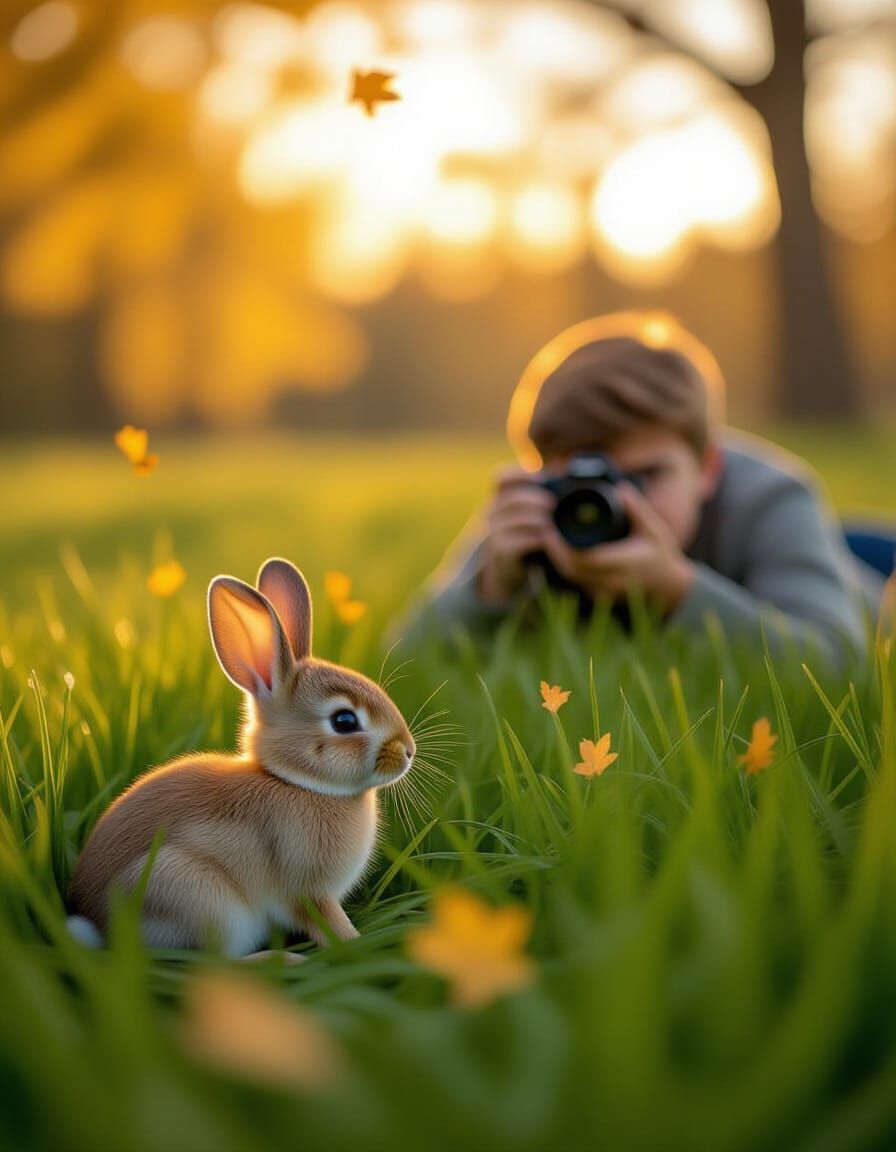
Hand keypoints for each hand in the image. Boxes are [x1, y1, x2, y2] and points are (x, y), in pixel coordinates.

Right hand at [477, 464, 553, 604]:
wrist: (507, 569)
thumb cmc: (524, 536)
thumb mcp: (528, 514)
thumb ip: (540, 497)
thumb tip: (566, 475)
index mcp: (499, 498)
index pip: (501, 478)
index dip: (520, 474)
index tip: (541, 477)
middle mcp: (492, 512)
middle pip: (512, 498)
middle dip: (536, 499)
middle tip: (553, 504)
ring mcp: (494, 532)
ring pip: (516, 520)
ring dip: (538, 519)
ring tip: (551, 522)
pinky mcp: (500, 551)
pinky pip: (518, 541)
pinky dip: (535, 539)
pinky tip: (545, 539)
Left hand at [542, 481, 695, 615]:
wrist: (669, 589)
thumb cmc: (661, 555)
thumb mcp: (654, 530)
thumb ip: (637, 509)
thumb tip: (621, 487)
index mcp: (625, 563)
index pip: (585, 558)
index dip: (563, 547)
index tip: (552, 529)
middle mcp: (613, 581)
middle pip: (572, 569)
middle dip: (555, 551)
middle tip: (545, 531)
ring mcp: (606, 592)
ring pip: (571, 578)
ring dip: (558, 560)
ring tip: (550, 538)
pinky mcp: (600, 596)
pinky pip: (576, 582)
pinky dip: (567, 568)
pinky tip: (561, 552)